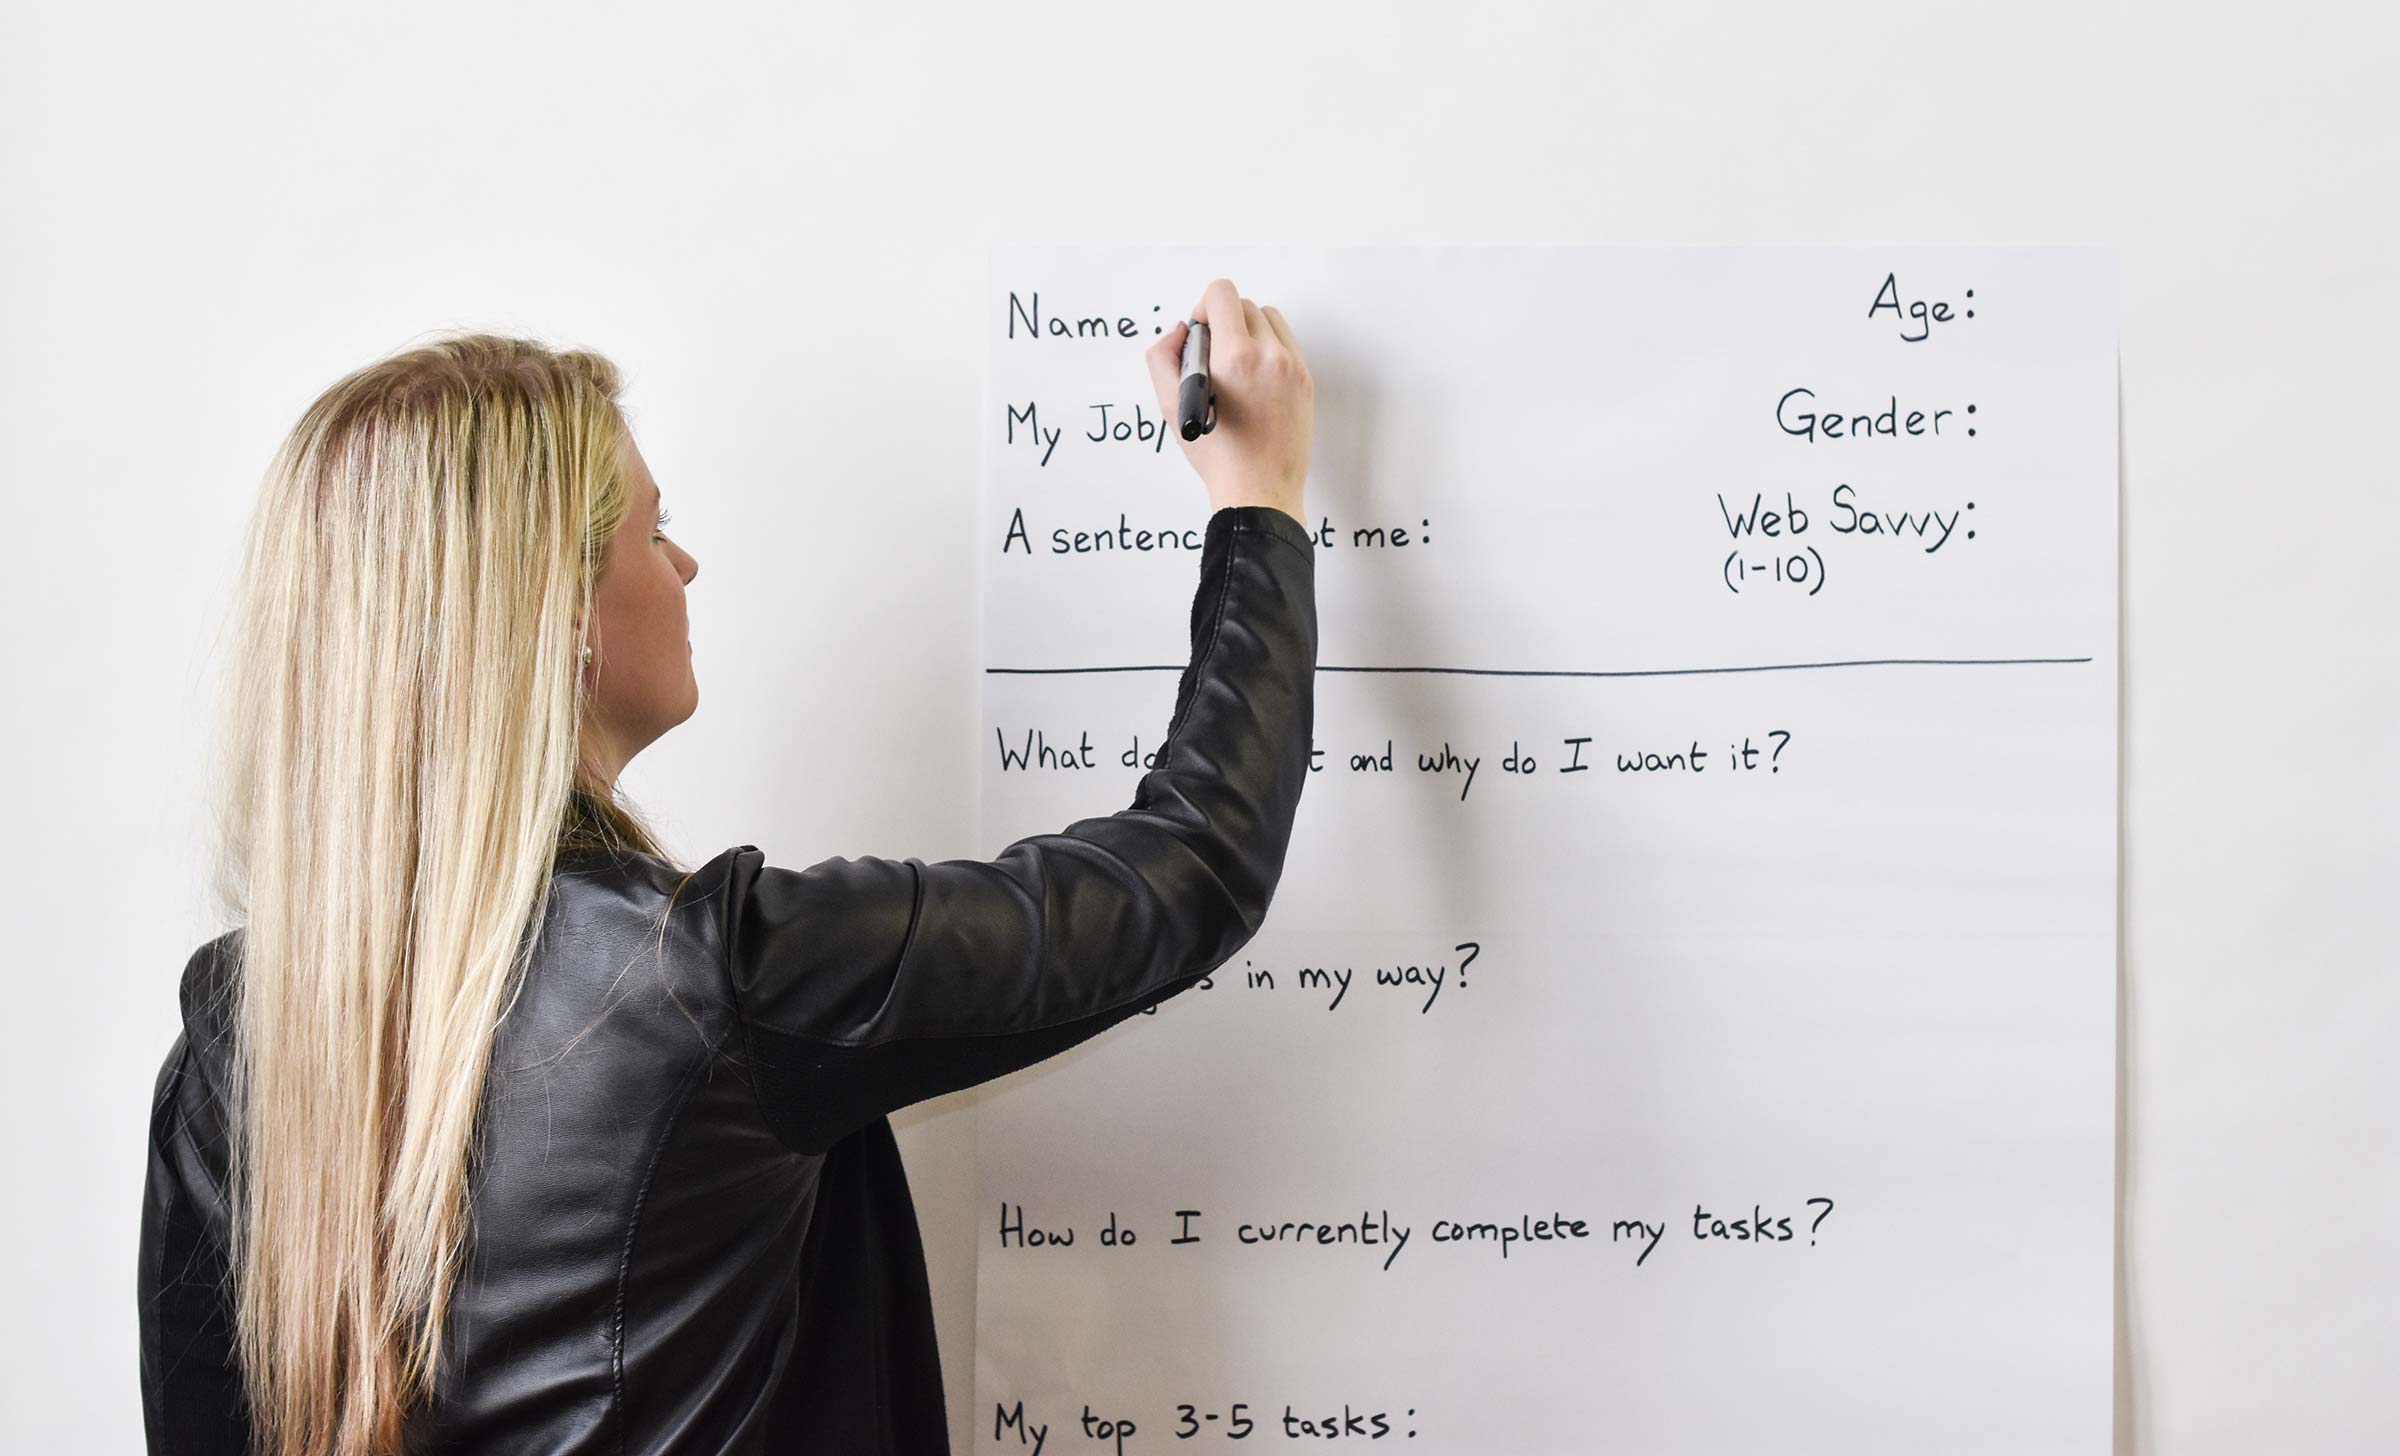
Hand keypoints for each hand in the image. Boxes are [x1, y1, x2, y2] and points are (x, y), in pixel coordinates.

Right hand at [1146, 277, 1312, 532]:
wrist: (1258, 490)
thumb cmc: (1216, 455)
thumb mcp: (1171, 405)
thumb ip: (1163, 356)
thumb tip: (1179, 330)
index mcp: (1235, 357)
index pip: (1222, 294)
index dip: (1204, 308)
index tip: (1200, 333)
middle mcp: (1269, 355)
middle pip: (1244, 305)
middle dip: (1224, 322)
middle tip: (1213, 358)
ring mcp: (1293, 366)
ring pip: (1269, 319)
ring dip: (1248, 331)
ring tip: (1235, 366)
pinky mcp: (1306, 379)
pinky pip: (1286, 342)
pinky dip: (1268, 349)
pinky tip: (1254, 378)